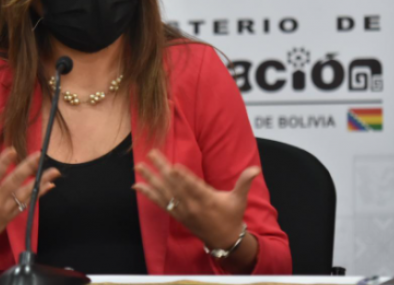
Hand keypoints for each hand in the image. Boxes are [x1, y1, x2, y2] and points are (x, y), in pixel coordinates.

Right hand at [0, 148, 59, 259]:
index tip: (12, 150)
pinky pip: (27, 203)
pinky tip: (49, 185)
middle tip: (38, 155)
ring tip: (53, 170)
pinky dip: (38, 194)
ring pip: (25, 193)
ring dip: (40, 181)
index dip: (2, 163)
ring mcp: (5, 210)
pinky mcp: (11, 216)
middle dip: (26, 168)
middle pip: (13, 183)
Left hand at [134, 149, 259, 249]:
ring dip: (151, 179)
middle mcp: (192, 205)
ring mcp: (182, 210)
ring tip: (139, 167)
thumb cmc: (232, 216)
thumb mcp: (240, 199)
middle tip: (151, 154)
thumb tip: (256, 169)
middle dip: (162, 169)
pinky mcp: (176, 214)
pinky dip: (148, 194)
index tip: (174, 166)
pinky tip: (137, 186)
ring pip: (164, 192)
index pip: (193, 186)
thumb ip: (245, 182)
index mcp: (208, 199)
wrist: (224, 240)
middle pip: (175, 185)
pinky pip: (160, 203)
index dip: (183, 177)